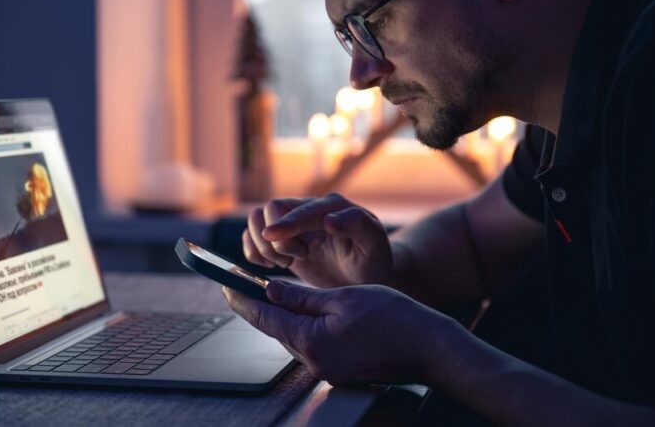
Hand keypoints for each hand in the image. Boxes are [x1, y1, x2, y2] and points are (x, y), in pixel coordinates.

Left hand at [223, 280, 459, 386]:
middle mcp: (314, 362)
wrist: (429, 349)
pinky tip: (308, 313)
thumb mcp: (342, 298)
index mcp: (311, 341)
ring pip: (294, 336)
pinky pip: (312, 345)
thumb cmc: (393, 318)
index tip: (225, 284)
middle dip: (261, 305)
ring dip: (284, 315)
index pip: (264, 317)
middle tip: (245, 283)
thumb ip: (302, 297)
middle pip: (277, 328)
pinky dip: (304, 327)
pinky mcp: (338, 372)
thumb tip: (271, 290)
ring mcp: (326, 371)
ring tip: (276, 293)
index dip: (242, 298)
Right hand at [242, 193, 391, 286]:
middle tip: (297, 259)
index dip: (285, 223)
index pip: (299, 210)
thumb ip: (356, 226)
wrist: (364, 272)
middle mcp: (308, 209)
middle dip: (275, 239)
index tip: (271, 236)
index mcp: (331, 207)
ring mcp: (291, 223)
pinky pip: (251, 236)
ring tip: (285, 262)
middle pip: (270, 209)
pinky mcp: (280, 238)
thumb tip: (330, 220)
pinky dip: (253, 251)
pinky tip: (273, 265)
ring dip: (262, 245)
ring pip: (256, 219)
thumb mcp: (373, 243)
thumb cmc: (371, 258)